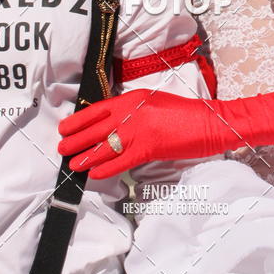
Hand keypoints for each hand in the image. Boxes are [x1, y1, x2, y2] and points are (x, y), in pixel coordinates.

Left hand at [58, 90, 235, 178]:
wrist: (211, 122)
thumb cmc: (187, 114)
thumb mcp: (156, 104)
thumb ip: (136, 111)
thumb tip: (116, 125)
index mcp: (135, 98)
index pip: (99, 109)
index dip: (79, 120)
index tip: (65, 127)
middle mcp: (133, 112)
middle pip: (97, 128)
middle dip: (76, 139)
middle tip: (62, 148)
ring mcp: (140, 130)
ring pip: (104, 146)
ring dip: (86, 156)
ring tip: (73, 164)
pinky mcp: (149, 148)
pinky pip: (120, 161)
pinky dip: (105, 169)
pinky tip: (94, 175)